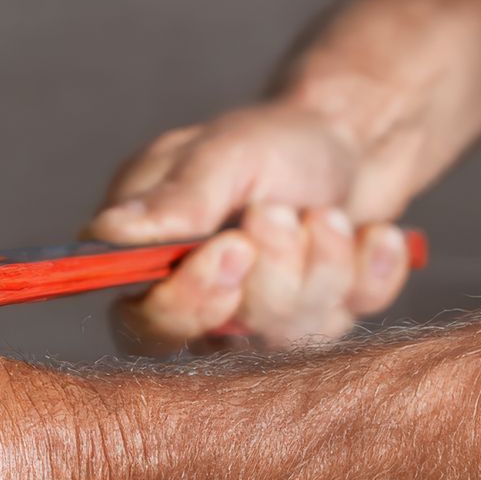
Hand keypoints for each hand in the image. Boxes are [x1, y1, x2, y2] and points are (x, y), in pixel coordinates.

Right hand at [87, 102, 413, 352]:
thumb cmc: (274, 140)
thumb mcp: (225, 152)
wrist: (353, 142)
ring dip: (321, 263)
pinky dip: (367, 270)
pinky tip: (370, 234)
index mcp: (147, 260)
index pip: (141, 321)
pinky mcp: (312, 327)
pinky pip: (345, 324)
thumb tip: (110, 232)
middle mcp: (196, 301)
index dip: (187, 301)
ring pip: (284, 335)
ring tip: (327, 212)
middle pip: (215, 339)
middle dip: (269, 279)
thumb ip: (176, 199)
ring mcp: (255, 322)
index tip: (233, 249)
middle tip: (282, 214)